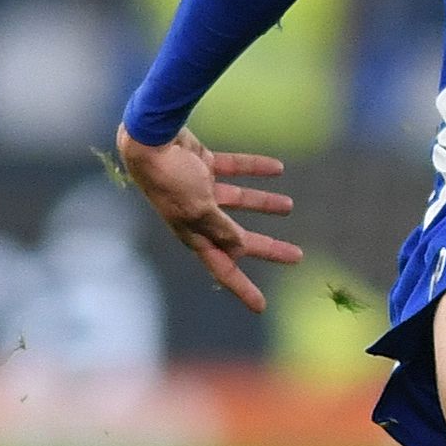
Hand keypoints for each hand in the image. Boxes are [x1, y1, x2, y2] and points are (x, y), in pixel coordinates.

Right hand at [115, 124, 301, 310]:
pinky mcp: (203, 165)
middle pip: (239, 238)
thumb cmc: (171, 179)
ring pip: (239, 202)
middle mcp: (198, 216)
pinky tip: (278, 168)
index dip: (241, 288)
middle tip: (297, 256)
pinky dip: (255, 168)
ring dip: (264, 204)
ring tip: (289, 207)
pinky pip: (235, 169)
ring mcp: (200, 190)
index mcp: (194, 234)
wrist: (149, 139)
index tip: (261, 306)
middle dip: (267, 247)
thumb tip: (241, 249)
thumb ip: (221, 229)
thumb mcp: (199, 209)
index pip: (222, 267)